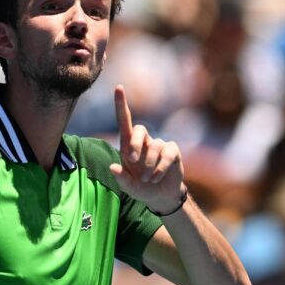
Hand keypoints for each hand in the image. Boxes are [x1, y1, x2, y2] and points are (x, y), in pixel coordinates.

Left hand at [109, 85, 185, 213]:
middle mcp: (143, 142)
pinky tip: (157, 177)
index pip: (124, 121)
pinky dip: (160, 167)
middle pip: (139, 129)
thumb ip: (121, 178)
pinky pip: (167, 154)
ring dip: (149, 165)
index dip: (121, 104)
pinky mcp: (172, 151)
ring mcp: (159, 145)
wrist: (160, 196)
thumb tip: (112, 167)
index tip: (118, 87)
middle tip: (132, 160)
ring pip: (153, 147)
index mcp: (128, 146)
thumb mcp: (129, 186)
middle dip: (135, 143)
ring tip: (147, 179)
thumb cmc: (141, 187)